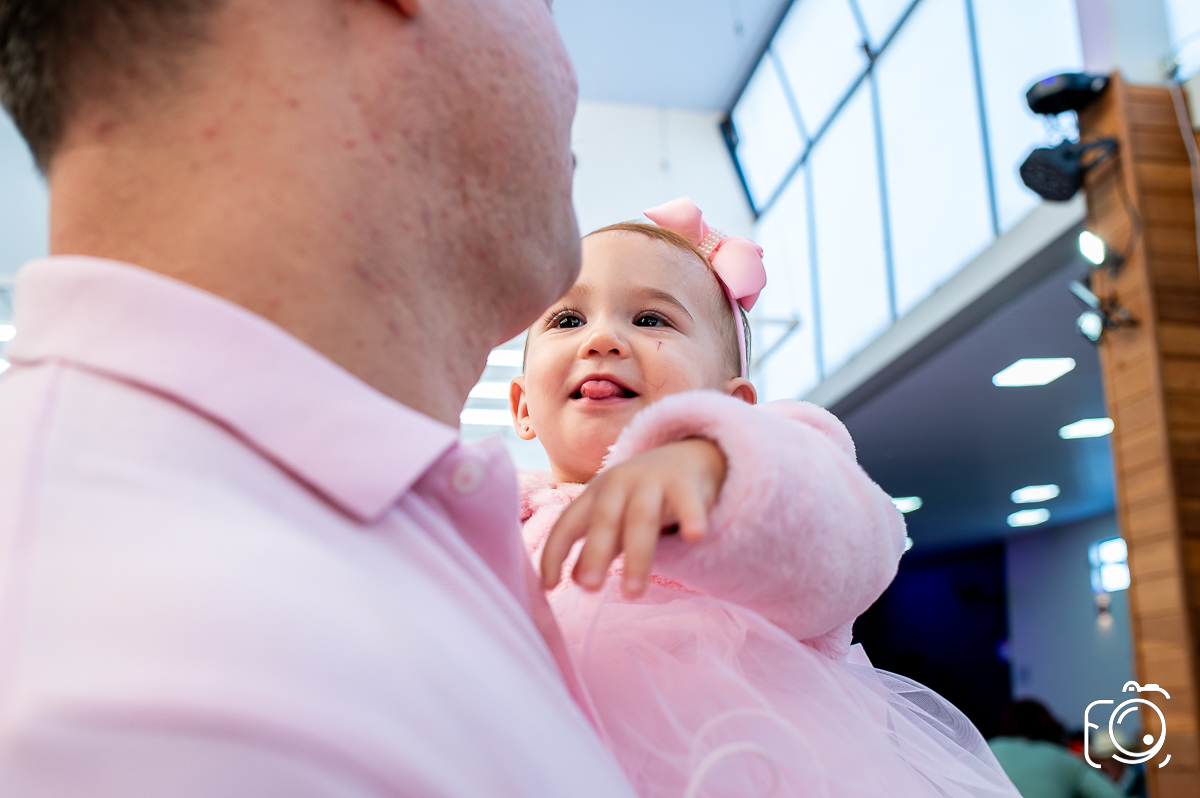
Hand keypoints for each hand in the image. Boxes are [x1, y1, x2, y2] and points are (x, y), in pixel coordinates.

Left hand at [540, 439, 726, 596]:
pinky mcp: (686, 485)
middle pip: (605, 519)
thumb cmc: (641, 496)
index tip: (548, 585)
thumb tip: (574, 580)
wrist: (686, 455)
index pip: (568, 523)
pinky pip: (689, 503)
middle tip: (590, 588)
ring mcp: (653, 482)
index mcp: (595, 494)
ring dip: (637, 555)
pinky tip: (695, 536)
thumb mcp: (614, 518)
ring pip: (642, 518)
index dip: (554, 552)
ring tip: (633, 591)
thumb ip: (595, 546)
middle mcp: (619, 484)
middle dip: (596, 553)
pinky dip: (691, 518)